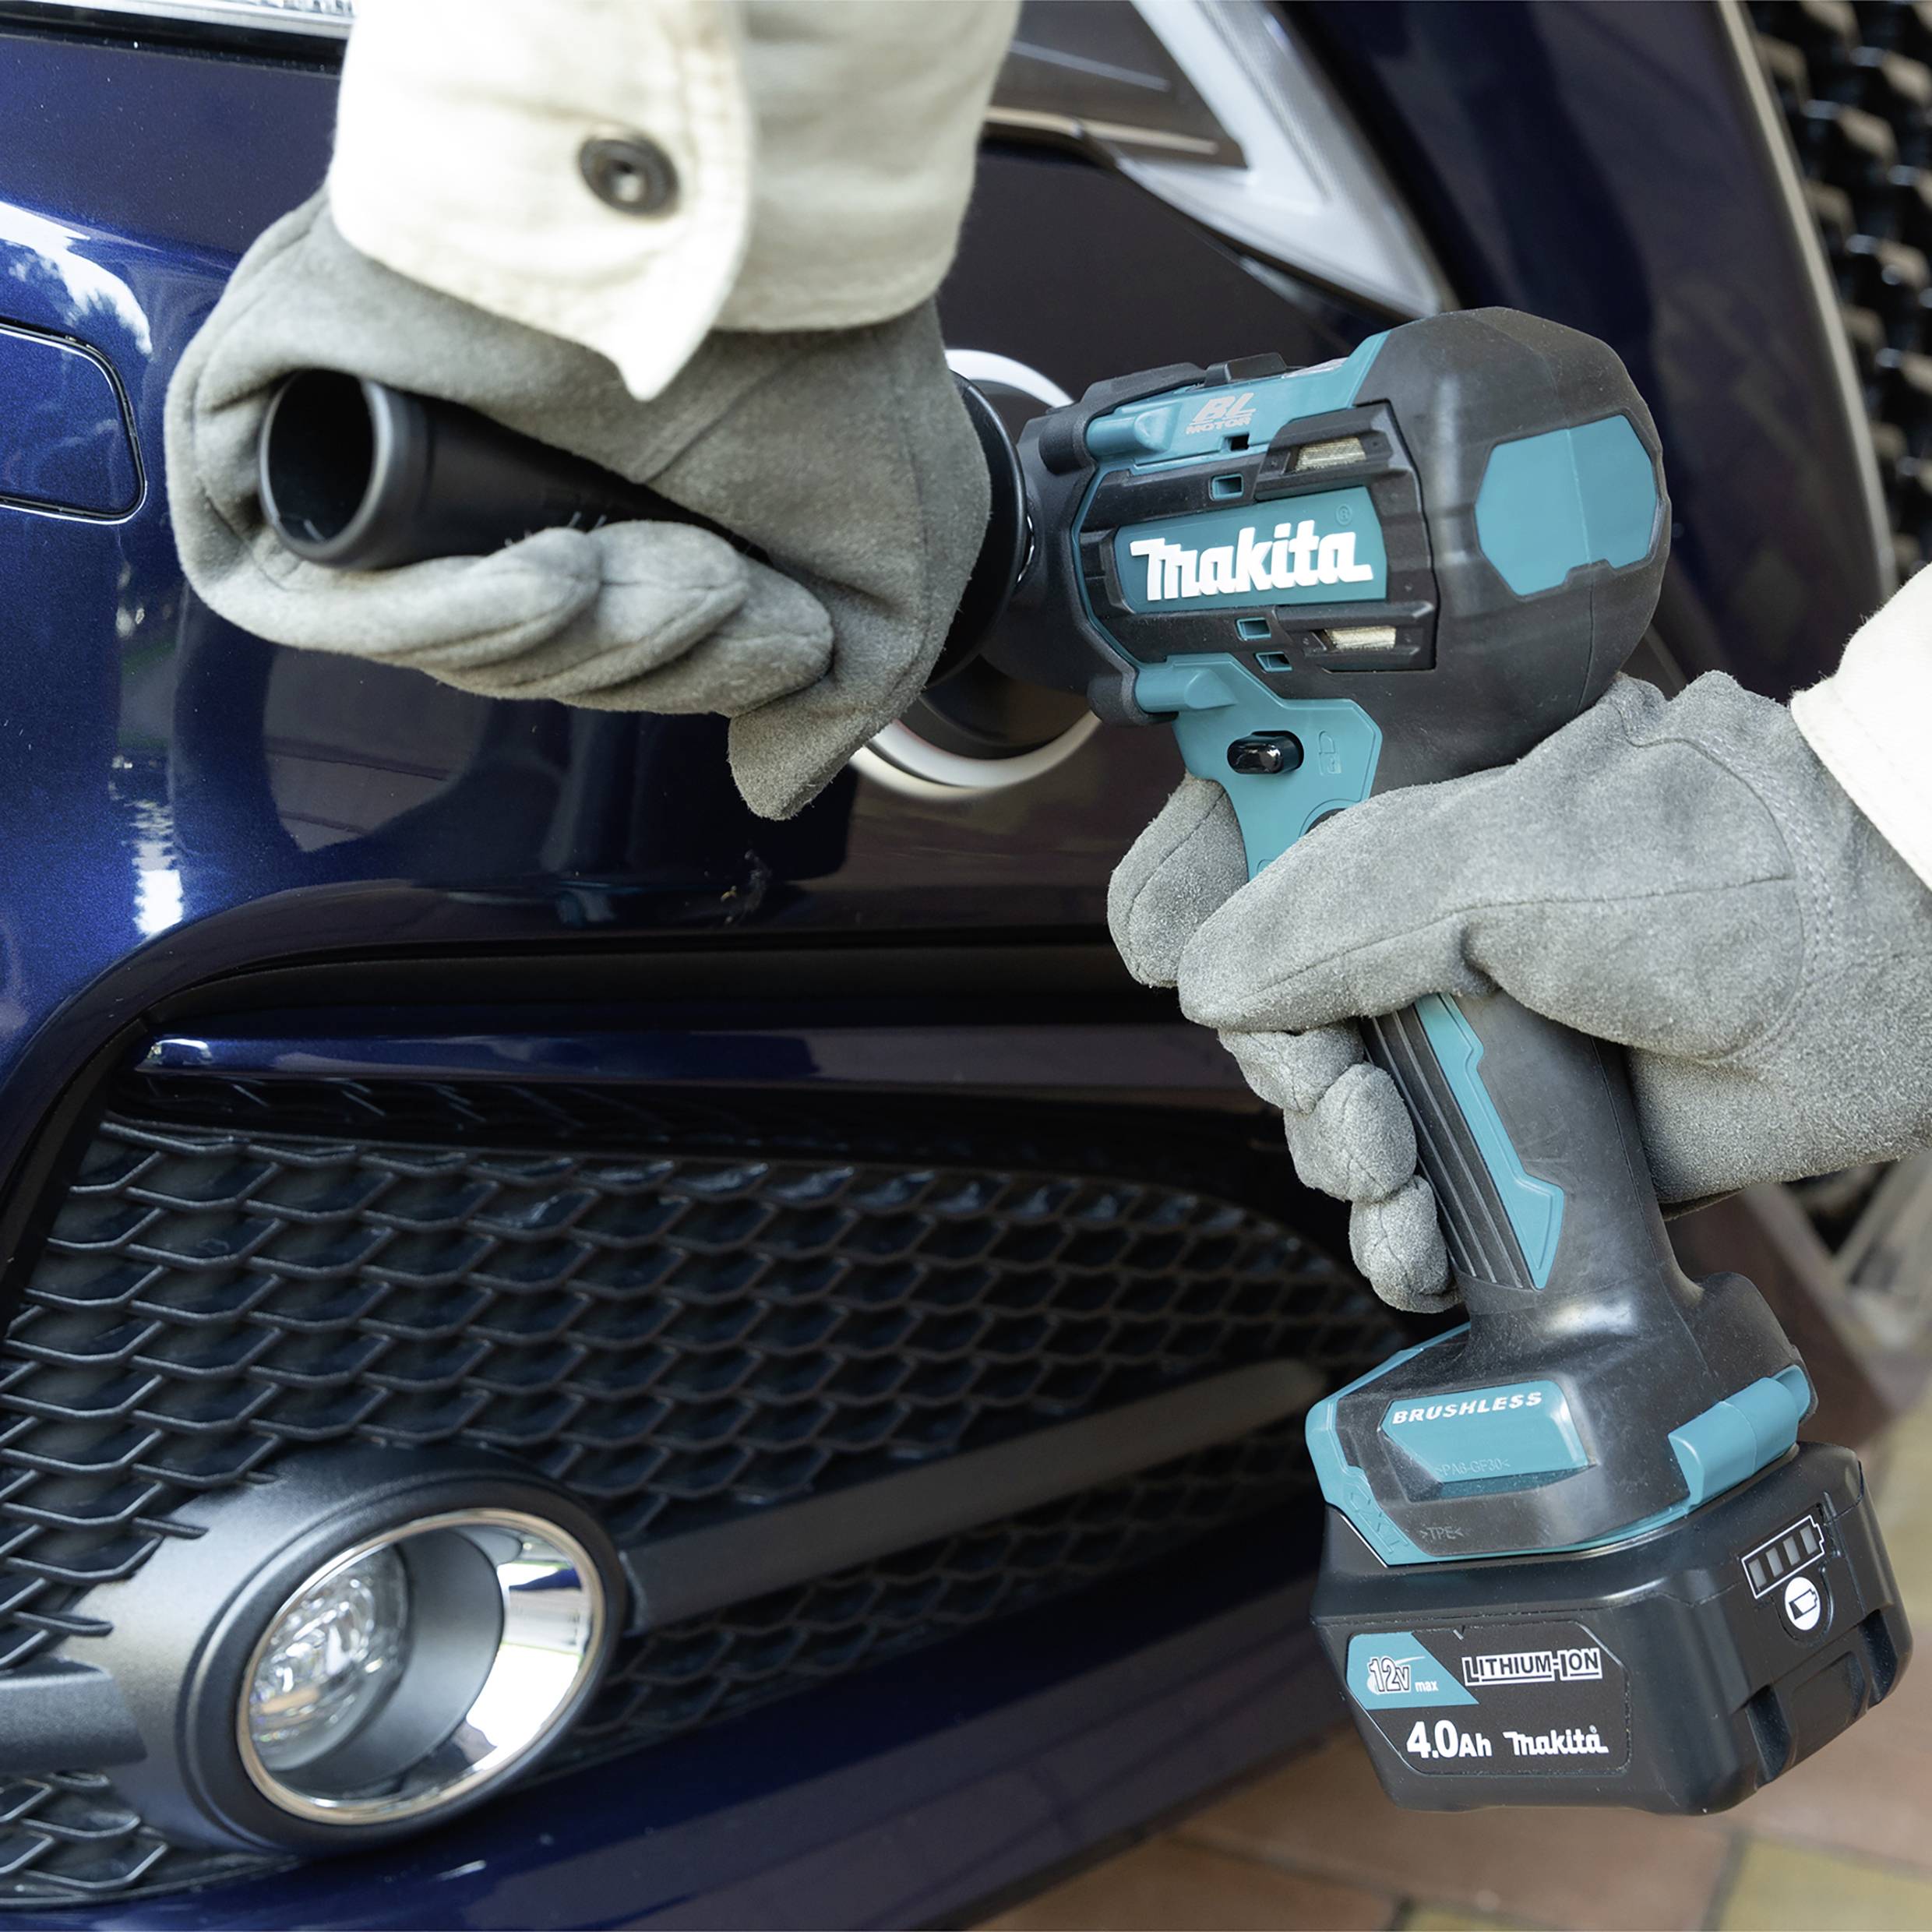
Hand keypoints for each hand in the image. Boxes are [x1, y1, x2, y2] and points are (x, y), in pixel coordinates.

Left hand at [165, 192, 988, 819]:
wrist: (767, 222)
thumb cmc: (835, 376)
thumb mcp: (880, 586)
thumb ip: (829, 695)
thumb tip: (764, 786)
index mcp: (605, 513)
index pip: (586, 667)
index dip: (669, 681)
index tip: (770, 614)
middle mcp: (493, 486)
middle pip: (512, 668)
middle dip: (630, 660)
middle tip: (715, 571)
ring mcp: (388, 453)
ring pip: (430, 646)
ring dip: (562, 635)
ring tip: (658, 549)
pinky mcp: (278, 417)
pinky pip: (291, 595)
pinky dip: (421, 619)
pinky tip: (544, 581)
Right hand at [1111, 673, 1931, 1309]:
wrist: (1879, 975)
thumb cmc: (1724, 870)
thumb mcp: (1504, 858)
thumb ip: (1337, 910)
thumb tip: (1208, 984)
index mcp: (1406, 806)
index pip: (1242, 830)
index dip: (1187, 888)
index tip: (1165, 948)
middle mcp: (1423, 914)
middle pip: (1266, 999)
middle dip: (1283, 1067)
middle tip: (1341, 1094)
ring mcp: (1469, 1021)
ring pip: (1327, 1104)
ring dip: (1336, 1161)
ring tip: (1396, 1172)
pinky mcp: (1516, 1124)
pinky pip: (1408, 1190)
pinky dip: (1391, 1231)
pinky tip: (1413, 1240)